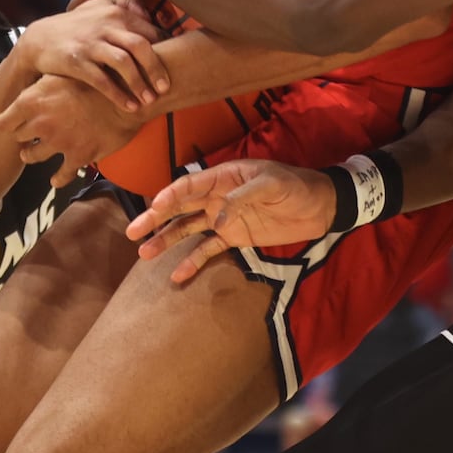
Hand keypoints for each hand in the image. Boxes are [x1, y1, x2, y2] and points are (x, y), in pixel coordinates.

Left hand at [0, 76, 142, 186]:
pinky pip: (61, 176)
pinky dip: (58, 178)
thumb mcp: (63, 72)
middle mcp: (41, 123)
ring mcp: (59, 142)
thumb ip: (41, 84)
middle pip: (18, 138)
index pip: (3, 122)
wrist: (126, 95)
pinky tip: (56, 178)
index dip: (8, 123)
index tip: (12, 124)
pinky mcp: (77, 156)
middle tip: (28, 135)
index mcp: (33, 100)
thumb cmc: (96, 79)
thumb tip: (29, 90)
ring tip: (34, 154)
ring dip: (33, 155)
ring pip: (32, 157)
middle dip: (23, 136)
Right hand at [23, 0, 167, 110]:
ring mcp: (91, 43)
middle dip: (157, 69)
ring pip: (124, 63)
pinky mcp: (77, 61)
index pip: (150, 30)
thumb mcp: (99, 6)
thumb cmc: (77, 25)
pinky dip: (118, 95)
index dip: (165, 50)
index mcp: (116, 12)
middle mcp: (105, 25)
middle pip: (141, 46)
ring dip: (140, 84)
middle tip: (166, 87)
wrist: (39, 39)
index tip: (174, 66)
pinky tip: (129, 107)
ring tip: (150, 100)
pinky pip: (102, 80)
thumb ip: (126, 4)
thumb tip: (152, 10)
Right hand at [125, 160, 337, 282]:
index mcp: (224, 177)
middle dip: (155, 218)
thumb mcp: (271, 184)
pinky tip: (177, 275)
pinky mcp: (235, 237)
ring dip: (166, 240)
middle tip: (132, 232)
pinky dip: (193, 261)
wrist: (320, 206)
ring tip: (144, 254)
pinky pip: (209, 249)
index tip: (153, 209)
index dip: (169, 196)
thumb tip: (217, 220)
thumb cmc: (295, 186)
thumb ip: (242, 198)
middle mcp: (218, 196)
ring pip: (188, 228)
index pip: (189, 185)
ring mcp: (224, 218)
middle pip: (180, 207)